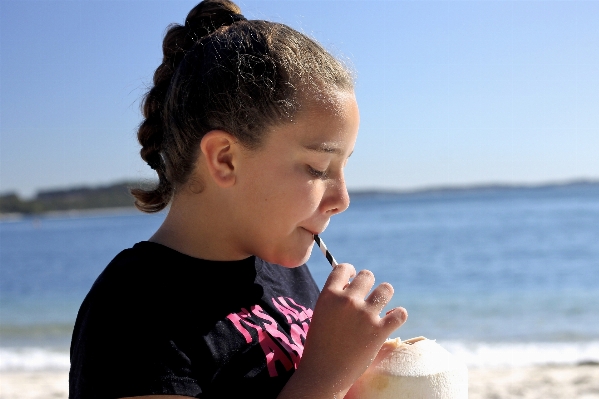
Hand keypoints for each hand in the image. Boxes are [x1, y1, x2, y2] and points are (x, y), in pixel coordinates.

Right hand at [279, 263, 407, 398]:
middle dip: (368, 283)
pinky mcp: (380, 331)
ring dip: (384, 295)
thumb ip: (334, 298)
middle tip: (367, 295)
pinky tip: (393, 318)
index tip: (353, 277)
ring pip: (386, 289)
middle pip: (367, 276)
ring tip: (381, 305)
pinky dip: (398, 314)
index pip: (343, 268)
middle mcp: (348, 301)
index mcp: (329, 295)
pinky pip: (399, 313)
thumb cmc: (319, 345)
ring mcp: (365, 315)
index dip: (350, 271)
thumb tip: (351, 284)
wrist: (324, 373)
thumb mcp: (320, 314)